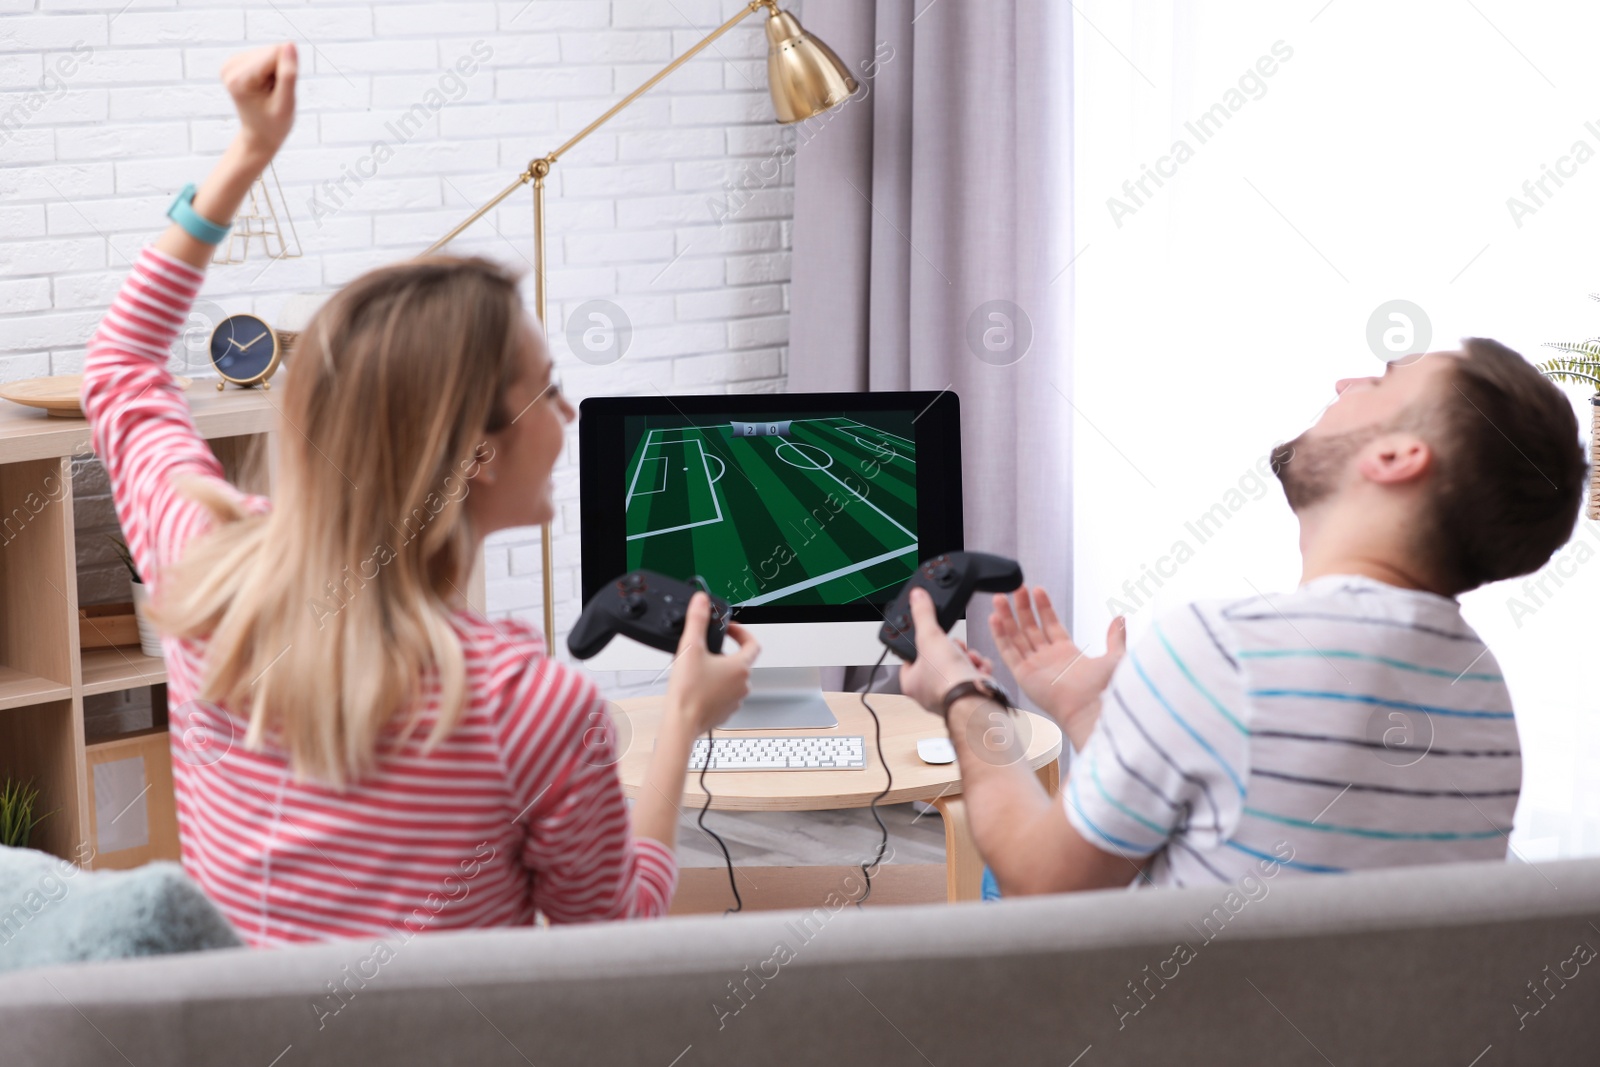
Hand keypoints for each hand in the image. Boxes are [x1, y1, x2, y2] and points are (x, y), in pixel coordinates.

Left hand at [220, 43, 297, 162]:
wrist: (260, 136)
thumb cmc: (274, 125)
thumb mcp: (286, 104)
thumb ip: (288, 75)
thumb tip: (290, 45)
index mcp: (239, 79)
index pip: (276, 54)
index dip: (287, 72)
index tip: (280, 92)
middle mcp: (230, 67)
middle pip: (272, 51)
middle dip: (281, 71)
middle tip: (275, 94)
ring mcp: (231, 63)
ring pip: (270, 52)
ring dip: (277, 71)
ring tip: (271, 92)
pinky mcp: (236, 61)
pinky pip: (265, 55)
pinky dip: (271, 70)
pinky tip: (265, 86)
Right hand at [663, 594, 760, 734]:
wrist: (681, 723)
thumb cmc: (688, 692)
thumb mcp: (691, 648)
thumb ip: (697, 620)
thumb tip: (701, 601)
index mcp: (740, 667)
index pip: (753, 643)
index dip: (742, 632)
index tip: (729, 629)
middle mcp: (743, 684)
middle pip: (740, 661)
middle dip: (724, 653)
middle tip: (705, 651)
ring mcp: (735, 700)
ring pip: (732, 679)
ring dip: (719, 672)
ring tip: (698, 670)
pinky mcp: (725, 712)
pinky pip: (724, 695)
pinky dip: (714, 689)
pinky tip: (697, 688)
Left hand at [897, 587, 986, 713]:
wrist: (974, 698)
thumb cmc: (947, 679)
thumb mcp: (930, 637)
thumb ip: (923, 615)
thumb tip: (916, 598)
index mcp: (911, 682)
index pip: (911, 657)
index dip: (922, 643)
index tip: (931, 635)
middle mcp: (928, 692)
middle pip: (939, 659)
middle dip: (952, 649)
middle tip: (953, 647)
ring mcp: (950, 695)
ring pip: (959, 666)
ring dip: (968, 658)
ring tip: (968, 659)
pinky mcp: (969, 696)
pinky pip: (974, 677)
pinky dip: (980, 670)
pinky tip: (979, 669)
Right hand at [990, 587, 1123, 738]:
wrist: (1094, 708)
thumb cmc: (1105, 689)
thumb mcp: (1114, 656)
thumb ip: (1115, 637)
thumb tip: (1120, 618)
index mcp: (1068, 654)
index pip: (1050, 625)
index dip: (1043, 607)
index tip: (1037, 590)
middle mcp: (1048, 660)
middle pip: (1030, 628)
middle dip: (1023, 608)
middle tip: (1017, 588)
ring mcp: (1034, 667)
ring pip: (1016, 637)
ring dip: (1007, 618)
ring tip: (1000, 597)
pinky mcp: (1023, 675)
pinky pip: (1008, 652)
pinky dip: (1000, 635)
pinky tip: (995, 618)